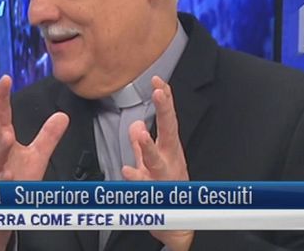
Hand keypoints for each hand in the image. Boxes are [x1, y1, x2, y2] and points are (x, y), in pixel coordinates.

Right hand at [0, 75, 69, 250]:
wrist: (3, 212)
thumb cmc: (17, 181)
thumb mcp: (36, 156)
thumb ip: (48, 136)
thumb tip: (62, 116)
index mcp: (2, 140)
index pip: (2, 115)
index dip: (2, 97)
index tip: (5, 79)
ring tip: (6, 136)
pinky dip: (2, 178)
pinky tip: (8, 174)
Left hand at [122, 76, 193, 250]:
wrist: (177, 223)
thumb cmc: (166, 188)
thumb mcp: (152, 162)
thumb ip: (142, 145)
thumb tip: (135, 125)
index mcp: (169, 148)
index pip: (167, 120)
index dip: (164, 100)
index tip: (158, 80)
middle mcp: (169, 159)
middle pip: (168, 130)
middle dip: (164, 110)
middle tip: (159, 90)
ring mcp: (164, 177)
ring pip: (156, 160)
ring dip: (149, 146)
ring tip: (141, 133)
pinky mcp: (155, 195)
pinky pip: (143, 186)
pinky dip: (135, 178)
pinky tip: (126, 171)